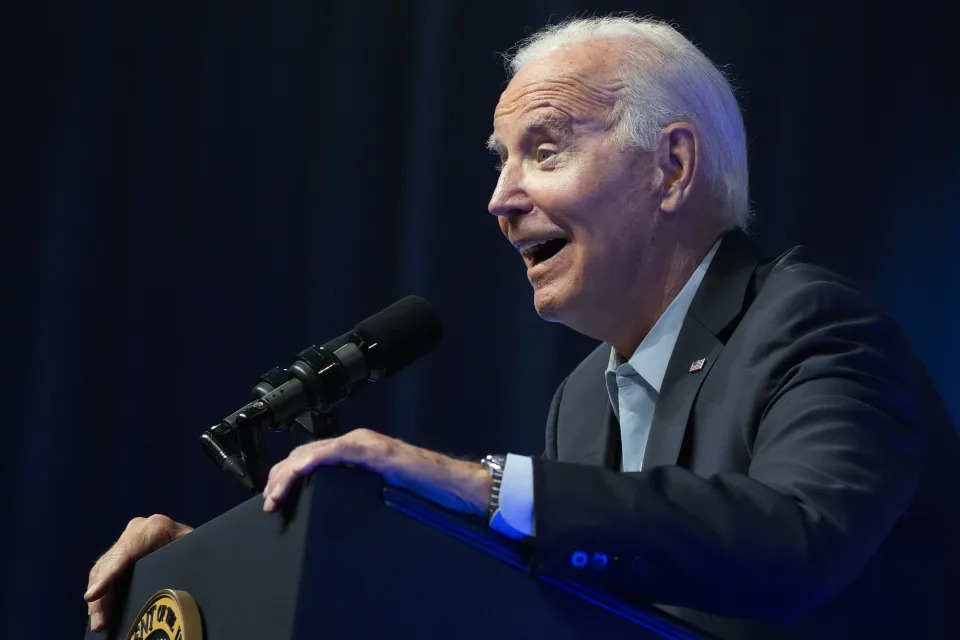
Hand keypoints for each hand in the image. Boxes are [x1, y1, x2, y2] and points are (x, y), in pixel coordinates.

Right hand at [84, 514, 192, 631]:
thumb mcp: (197, 550)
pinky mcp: (125, 545)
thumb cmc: (204, 545)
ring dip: (97, 596)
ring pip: (103, 566)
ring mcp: (130, 536)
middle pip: (110, 563)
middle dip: (100, 595)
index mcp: (156, 528)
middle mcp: (139, 528)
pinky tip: (98, 608)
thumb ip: (188, 557)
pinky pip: (105, 567)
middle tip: (98, 623)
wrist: (203, 535)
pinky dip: (100, 588)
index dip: (107, 576)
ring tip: (98, 622)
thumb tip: (179, 577)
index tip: (93, 596)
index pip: (125, 554)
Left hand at [262, 428, 491, 515]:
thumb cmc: (422, 493)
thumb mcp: (376, 494)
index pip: (310, 460)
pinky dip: (314, 460)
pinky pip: (337, 451)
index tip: (274, 501)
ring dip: (290, 473)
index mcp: (354, 453)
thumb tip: (326, 512)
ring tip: (277, 495)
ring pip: (314, 451)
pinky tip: (300, 472)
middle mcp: (356, 443)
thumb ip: (354, 492)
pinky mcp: (375, 450)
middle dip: (280, 477)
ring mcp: (365, 444)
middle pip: (305, 454)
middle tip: (270, 504)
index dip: (286, 477)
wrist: (452, 487)